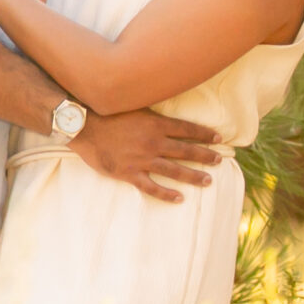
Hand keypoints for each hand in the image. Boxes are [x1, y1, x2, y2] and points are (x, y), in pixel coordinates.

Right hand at [68, 109, 224, 205]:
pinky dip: (166, 194)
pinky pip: (152, 187)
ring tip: (208, 181)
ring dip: (193, 175)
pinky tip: (179, 198)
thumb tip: (166, 113)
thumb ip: (151, 114)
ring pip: (174, 170)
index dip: (205, 134)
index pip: (187, 129)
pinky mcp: (129, 173)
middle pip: (186, 151)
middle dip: (205, 156)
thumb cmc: (106, 113)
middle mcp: (153, 143)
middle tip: (219, 161)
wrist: (83, 126)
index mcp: (155, 124)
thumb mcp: (133, 106)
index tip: (219, 139)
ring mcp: (142, 159)